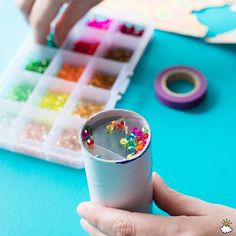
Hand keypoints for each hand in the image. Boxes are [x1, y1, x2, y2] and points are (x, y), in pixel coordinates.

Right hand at [16, 0, 101, 44]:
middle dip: (31, 21)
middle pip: (22, 6)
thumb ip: (69, 21)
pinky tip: (43, 1)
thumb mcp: (89, 1)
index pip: (39, 20)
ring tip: (43, 13)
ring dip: (27, 6)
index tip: (41, 44)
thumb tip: (56, 40)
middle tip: (44, 30)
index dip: (38, 35)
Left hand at [77, 173, 235, 235]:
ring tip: (94, 227)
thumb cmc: (233, 233)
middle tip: (85, 216)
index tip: (82, 207)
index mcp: (176, 235)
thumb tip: (151, 181)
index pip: (125, 228)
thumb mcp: (206, 212)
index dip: (99, 218)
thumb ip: (173, 198)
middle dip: (96, 231)